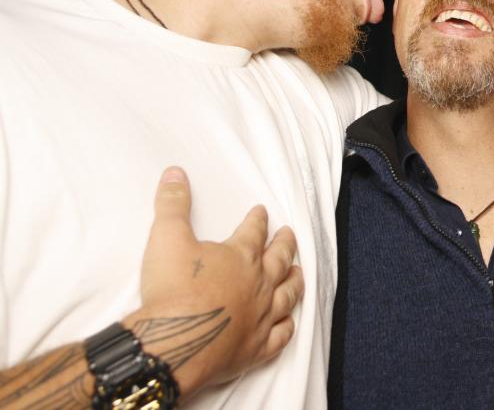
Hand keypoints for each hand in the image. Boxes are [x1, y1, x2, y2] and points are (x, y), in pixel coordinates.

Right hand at [124, 166, 304, 396]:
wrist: (173, 343)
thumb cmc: (172, 290)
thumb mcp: (167, 237)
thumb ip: (173, 204)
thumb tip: (175, 173)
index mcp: (241, 256)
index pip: (254, 231)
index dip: (258, 220)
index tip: (262, 212)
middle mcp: (259, 284)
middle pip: (279, 259)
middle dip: (285, 244)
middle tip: (289, 234)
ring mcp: (262, 317)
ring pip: (288, 295)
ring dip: (294, 281)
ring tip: (298, 272)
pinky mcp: (257, 349)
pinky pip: (281, 336)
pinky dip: (287, 327)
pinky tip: (289, 323)